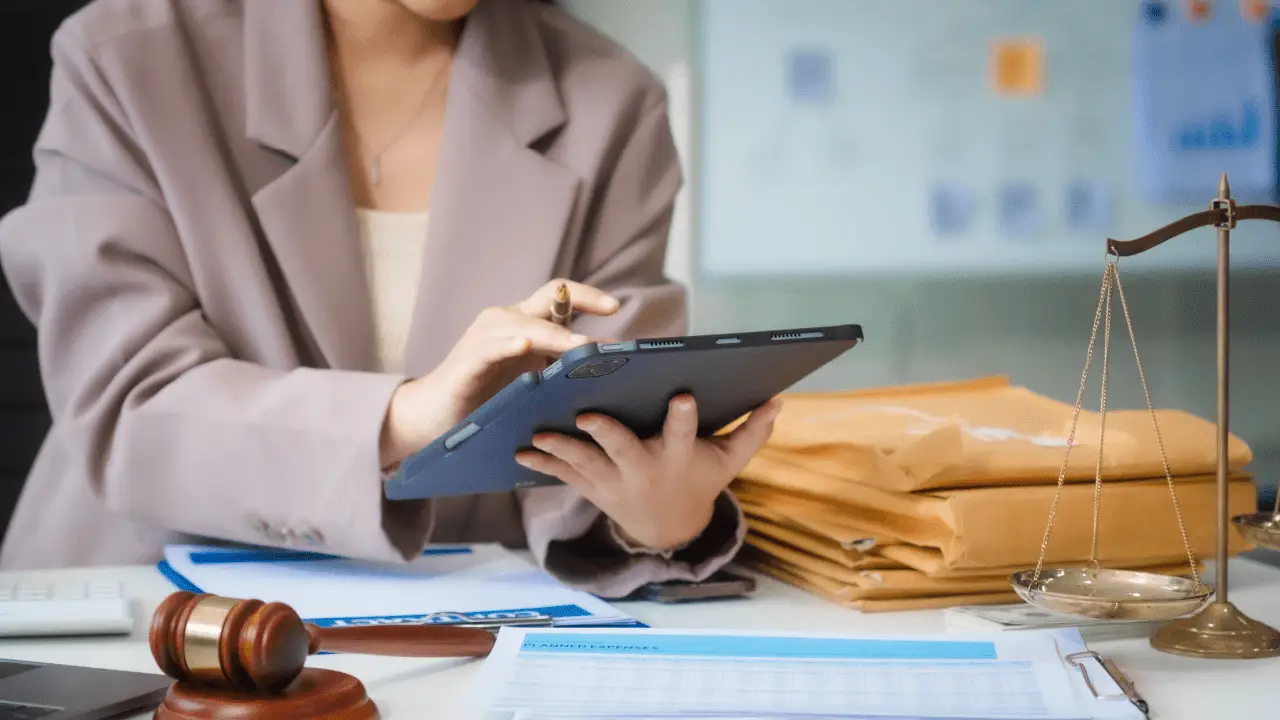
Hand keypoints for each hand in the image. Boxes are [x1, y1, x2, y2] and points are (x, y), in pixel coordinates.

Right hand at [379, 279, 618, 467]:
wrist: (435, 417)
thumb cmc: (489, 400)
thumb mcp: (534, 383)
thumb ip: (562, 372)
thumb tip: (609, 374)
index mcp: (527, 326)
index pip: (560, 298)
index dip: (588, 297)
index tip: (615, 308)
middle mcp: (507, 323)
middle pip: (548, 296)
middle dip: (582, 299)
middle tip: (612, 310)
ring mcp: (485, 338)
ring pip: (525, 324)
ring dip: (556, 335)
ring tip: (581, 347)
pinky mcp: (468, 361)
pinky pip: (490, 347)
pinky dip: (508, 344)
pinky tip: (524, 346)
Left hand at [513, 395, 782, 551]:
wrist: (668, 527)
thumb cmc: (699, 480)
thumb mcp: (728, 462)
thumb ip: (752, 432)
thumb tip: (779, 400)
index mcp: (678, 457)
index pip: (685, 435)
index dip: (685, 418)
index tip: (684, 397)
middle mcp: (645, 471)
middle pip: (625, 450)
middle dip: (607, 433)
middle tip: (587, 415)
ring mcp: (615, 482)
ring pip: (585, 464)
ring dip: (560, 450)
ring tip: (537, 435)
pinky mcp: (592, 487)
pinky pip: (563, 476)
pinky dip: (541, 466)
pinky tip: (518, 452)